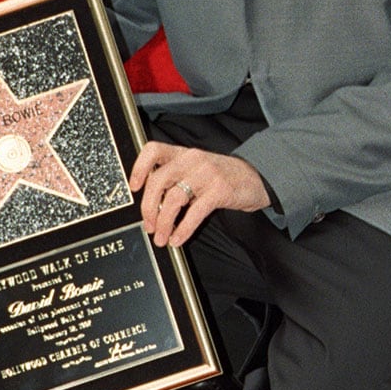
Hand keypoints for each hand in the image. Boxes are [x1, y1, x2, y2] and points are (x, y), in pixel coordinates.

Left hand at [129, 141, 269, 247]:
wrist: (256, 177)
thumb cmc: (223, 176)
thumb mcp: (197, 169)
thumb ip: (176, 177)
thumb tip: (152, 203)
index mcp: (183, 154)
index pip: (153, 151)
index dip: (139, 168)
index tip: (134, 187)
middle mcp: (192, 159)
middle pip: (158, 180)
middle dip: (149, 207)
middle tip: (149, 226)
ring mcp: (206, 174)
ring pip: (174, 198)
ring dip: (164, 222)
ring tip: (162, 237)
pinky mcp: (220, 190)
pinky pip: (194, 213)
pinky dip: (183, 229)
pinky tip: (178, 238)